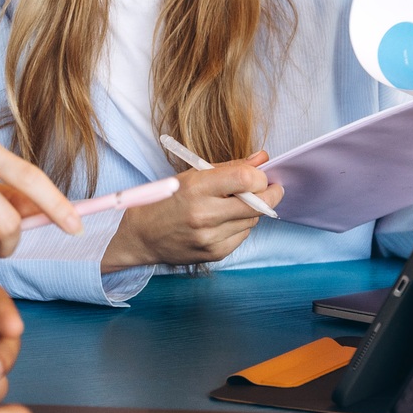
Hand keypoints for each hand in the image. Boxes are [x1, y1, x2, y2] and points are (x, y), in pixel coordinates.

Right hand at [100, 154, 282, 270]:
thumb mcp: (192, 175)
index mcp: (196, 188)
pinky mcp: (215, 253)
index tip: (260, 176)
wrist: (141, 236)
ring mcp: (210, 237)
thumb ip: (230, 167)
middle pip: (258, 204)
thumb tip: (262, 159)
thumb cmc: (166, 200)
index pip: (246, 179)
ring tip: (235, 204)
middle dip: (270, 194)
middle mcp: (204, 214)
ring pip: (253, 220)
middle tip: (271, 188)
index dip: (260, 176)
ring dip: (252, 210)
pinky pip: (242, 235)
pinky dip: (240, 225)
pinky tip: (224, 221)